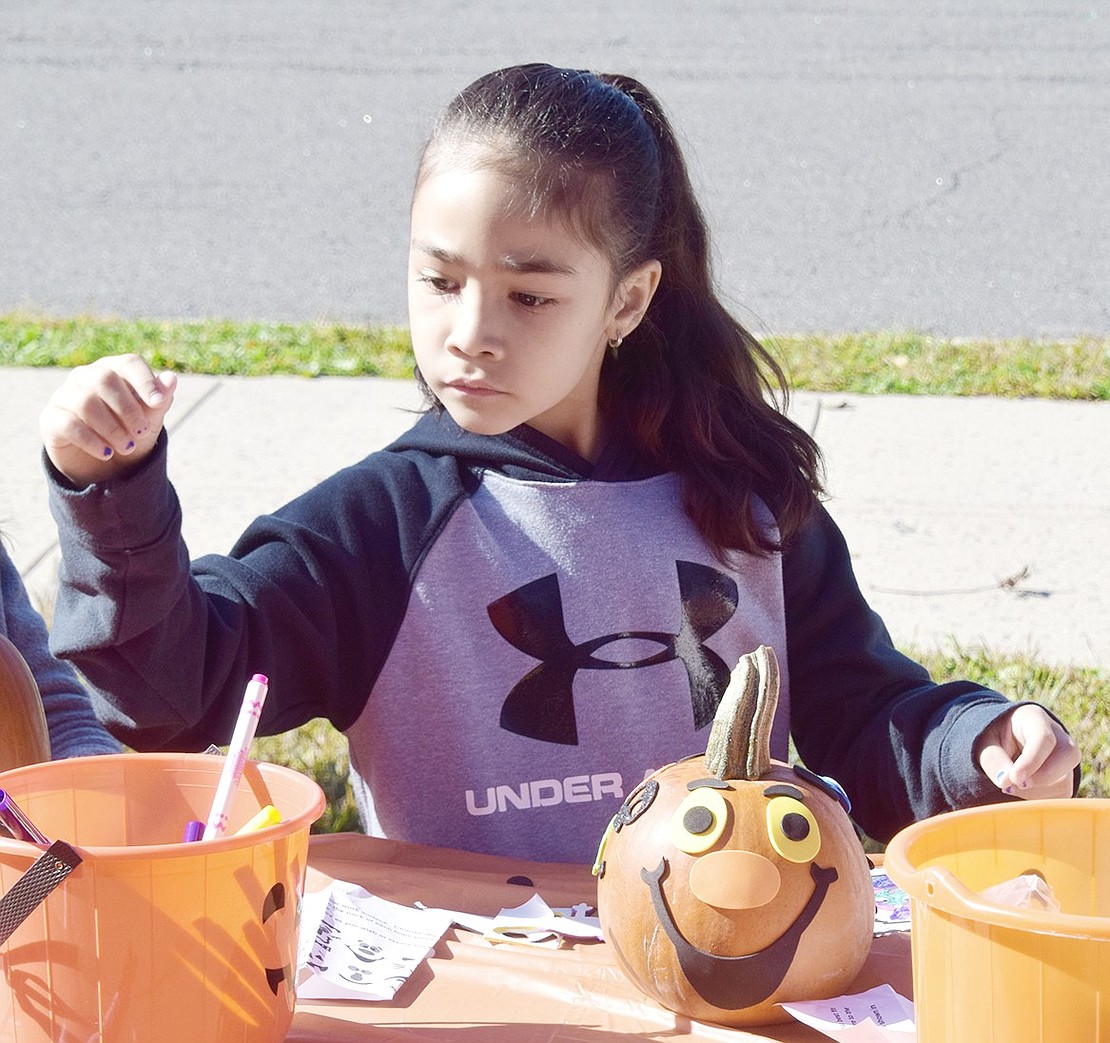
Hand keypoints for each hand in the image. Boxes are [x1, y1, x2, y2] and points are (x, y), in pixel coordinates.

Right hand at [41, 354, 177, 486]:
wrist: (104, 466)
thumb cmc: (130, 433)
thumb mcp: (150, 419)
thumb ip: (160, 400)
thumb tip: (171, 378)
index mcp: (113, 370)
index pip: (129, 363)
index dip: (145, 381)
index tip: (158, 402)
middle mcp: (85, 376)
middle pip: (105, 380)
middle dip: (128, 409)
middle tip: (141, 432)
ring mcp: (65, 395)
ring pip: (86, 403)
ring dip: (112, 429)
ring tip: (127, 447)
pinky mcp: (51, 419)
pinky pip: (69, 424)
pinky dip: (92, 441)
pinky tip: (106, 453)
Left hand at [975, 704, 1079, 799]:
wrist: (1002, 743)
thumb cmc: (993, 739)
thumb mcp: (985, 743)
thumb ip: (993, 759)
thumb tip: (1005, 781)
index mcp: (1034, 718)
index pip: (1044, 738)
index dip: (1032, 761)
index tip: (1014, 778)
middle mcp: (1058, 735)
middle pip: (1067, 755)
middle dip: (1042, 777)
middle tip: (1012, 785)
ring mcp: (1066, 757)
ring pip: (1065, 780)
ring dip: (1035, 792)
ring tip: (1009, 785)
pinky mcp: (1067, 777)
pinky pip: (1061, 794)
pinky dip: (1039, 799)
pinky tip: (1021, 790)